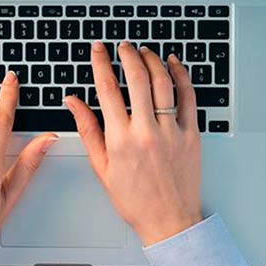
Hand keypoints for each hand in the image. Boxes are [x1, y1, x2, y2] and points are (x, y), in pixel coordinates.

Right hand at [64, 41, 201, 245]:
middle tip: (122, 45)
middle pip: (136, 78)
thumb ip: (88, 130)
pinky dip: (181, 76)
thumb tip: (73, 102)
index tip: (98, 50)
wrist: (169, 220)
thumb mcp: (102, 167)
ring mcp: (172, 131)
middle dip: (127, 54)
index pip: (106, 89)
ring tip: (145, 51)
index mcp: (120, 140)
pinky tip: (174, 65)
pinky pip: (188, 97)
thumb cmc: (135, 199)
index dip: (100, 63)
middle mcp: (146, 132)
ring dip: (153, 60)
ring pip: (163, 82)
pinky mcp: (192, 134)